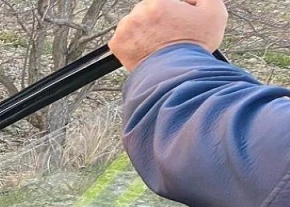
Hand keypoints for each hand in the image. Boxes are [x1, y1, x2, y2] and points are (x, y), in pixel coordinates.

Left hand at [110, 0, 226, 72]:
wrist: (176, 74)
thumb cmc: (194, 45)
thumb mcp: (214, 11)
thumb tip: (190, 0)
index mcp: (159, 1)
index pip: (166, 1)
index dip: (177, 9)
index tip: (180, 20)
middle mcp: (138, 12)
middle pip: (149, 10)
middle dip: (159, 19)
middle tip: (171, 33)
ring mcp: (125, 28)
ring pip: (136, 24)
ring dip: (145, 30)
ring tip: (160, 43)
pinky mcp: (117, 44)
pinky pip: (125, 39)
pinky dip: (134, 44)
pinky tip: (149, 49)